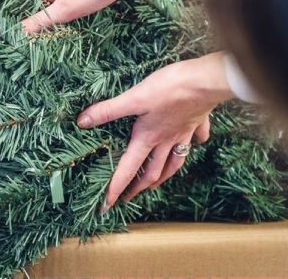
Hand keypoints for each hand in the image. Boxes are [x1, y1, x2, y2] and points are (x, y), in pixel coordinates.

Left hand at [77, 52, 234, 209]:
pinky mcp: (198, 120)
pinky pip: (197, 136)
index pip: (129, 168)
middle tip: (128, 197)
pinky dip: (196, 143)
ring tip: (158, 182)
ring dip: (165, 174)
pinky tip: (199, 143)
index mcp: (148, 137)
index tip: (108, 205)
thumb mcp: (134, 98)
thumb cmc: (169, 89)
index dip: (116, 187)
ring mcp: (184, 132)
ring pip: (175, 160)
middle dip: (139, 186)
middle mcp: (166, 140)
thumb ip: (108, 111)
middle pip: (153, 170)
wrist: (205, 81)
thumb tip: (82, 122)